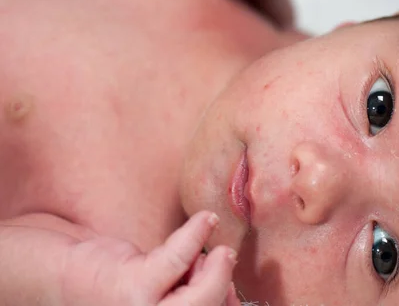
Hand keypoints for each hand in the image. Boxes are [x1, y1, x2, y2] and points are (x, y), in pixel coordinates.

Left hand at [61, 211, 239, 305]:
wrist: (49, 274)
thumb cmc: (102, 280)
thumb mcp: (151, 290)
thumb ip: (183, 288)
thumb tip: (224, 280)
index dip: (226, 299)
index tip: (230, 282)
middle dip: (221, 283)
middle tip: (222, 256)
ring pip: (200, 293)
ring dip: (210, 263)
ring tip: (205, 244)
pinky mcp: (132, 290)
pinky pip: (178, 259)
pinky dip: (195, 234)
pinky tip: (205, 219)